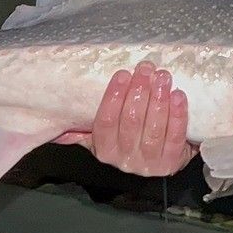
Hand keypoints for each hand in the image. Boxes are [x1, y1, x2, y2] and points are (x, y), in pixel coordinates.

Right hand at [63, 60, 195, 176]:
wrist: (162, 158)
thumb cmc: (130, 138)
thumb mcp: (103, 135)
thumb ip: (82, 128)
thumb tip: (54, 124)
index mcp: (104, 150)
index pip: (105, 122)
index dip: (114, 97)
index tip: (123, 73)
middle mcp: (124, 160)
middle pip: (131, 122)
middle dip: (139, 91)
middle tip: (146, 68)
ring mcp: (149, 164)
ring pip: (153, 129)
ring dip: (159, 100)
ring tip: (162, 78)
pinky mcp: (171, 164)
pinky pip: (175, 137)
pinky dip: (177, 115)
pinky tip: (178, 96)